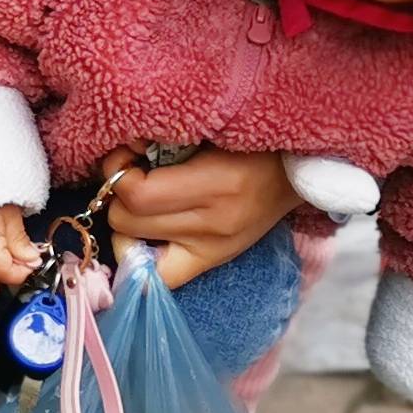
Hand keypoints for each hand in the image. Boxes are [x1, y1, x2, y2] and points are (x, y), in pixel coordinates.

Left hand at [95, 146, 295, 291]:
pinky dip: (140, 258)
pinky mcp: (212, 262)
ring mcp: (212, 250)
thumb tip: (121, 151)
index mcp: (216, 185)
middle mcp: (212, 225)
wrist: (295, 173)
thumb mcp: (208, 133)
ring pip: (132, 250)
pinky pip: (159, 279)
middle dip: (117, 197)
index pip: (137, 195)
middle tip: (130, 175)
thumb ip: (163, 143)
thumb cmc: (249, 144)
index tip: (127, 153)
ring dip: (125, 224)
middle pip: (127, 223)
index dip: (118, 172)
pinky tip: (143, 237)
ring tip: (139, 203)